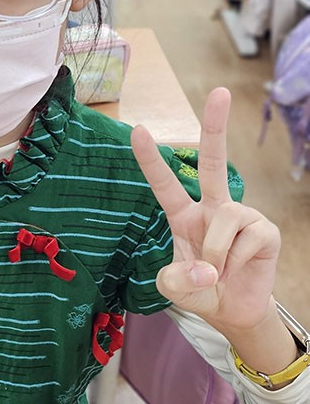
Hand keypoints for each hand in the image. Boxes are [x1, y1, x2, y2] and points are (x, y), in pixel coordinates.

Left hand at [130, 87, 280, 338]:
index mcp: (184, 215)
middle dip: (216, 126)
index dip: (151, 159)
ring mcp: (241, 215)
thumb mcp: (173, 289)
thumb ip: (175, 281)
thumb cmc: (200, 292)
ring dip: (215, 253)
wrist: (233, 312)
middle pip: (213, 161)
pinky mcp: (265, 230)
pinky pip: (245, 239)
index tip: (138, 130)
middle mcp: (213, 207)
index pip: (165, 184)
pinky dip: (235, 261)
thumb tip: (206, 270)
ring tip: (218, 271)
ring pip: (223, 220)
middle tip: (221, 91)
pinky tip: (238, 268)